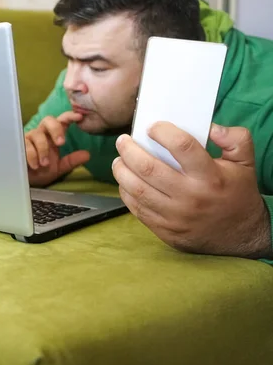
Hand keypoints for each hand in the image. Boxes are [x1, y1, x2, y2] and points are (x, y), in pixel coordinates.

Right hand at [25, 112, 89, 186]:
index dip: (69, 116)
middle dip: (56, 129)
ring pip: (37, 134)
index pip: (61, 121)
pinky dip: (32, 156)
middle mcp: (41, 133)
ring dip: (43, 149)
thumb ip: (71, 161)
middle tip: (61, 142)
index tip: (79, 117)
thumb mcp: (59, 168)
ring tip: (45, 164)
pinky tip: (35, 165)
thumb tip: (87, 154)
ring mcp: (29, 138)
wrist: (26, 181)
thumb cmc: (41, 171)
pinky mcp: (19, 145)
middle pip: (48, 120)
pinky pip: (26, 145)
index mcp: (52, 136)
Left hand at [112, 121, 271, 258]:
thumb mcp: (246, 163)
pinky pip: (137, 209)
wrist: (241, 237)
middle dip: (129, 151)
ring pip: (137, 190)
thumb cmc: (237, 194)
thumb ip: (235, 139)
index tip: (153, 127)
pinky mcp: (165, 229)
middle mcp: (191, 197)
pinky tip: (125, 181)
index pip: (182, 147)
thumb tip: (210, 127)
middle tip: (122, 140)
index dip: (164, 132)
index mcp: (211, 177)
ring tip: (119, 160)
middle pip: (149, 169)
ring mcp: (175, 216)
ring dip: (122, 171)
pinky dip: (126, 192)